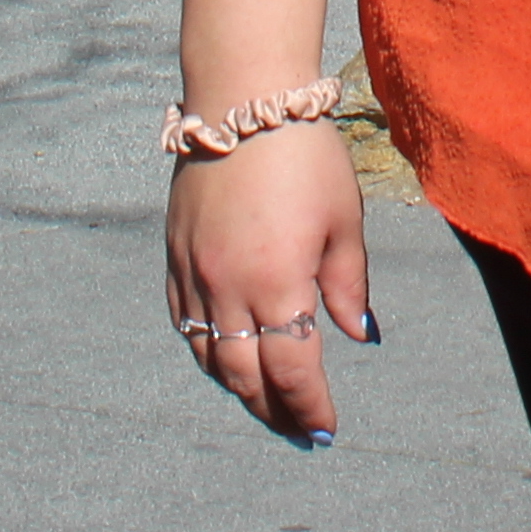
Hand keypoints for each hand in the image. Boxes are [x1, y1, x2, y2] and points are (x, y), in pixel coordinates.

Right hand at [164, 123, 373, 446]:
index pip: (293, 371)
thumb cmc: (305, 155)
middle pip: (245, 377)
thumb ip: (348, 284)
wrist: (244, 100)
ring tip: (265, 403)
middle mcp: (229, 288)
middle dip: (274, 412)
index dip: (309, 408)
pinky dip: (202, 350)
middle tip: (298, 431)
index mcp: (278, 283)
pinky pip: (181, 321)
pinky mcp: (173, 254)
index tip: (326, 429)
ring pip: (207, 357)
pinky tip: (222, 358)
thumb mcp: (343, 219)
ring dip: (237, 389)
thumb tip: (357, 335)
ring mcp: (194, 273)